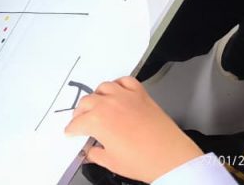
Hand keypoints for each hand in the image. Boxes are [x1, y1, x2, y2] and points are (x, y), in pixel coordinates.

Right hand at [65, 77, 203, 182]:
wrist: (172, 158)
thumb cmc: (144, 161)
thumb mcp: (111, 162)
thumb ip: (95, 154)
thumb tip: (90, 151)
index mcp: (97, 121)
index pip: (76, 123)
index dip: (72, 130)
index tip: (72, 132)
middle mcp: (109, 104)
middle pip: (86, 102)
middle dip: (80, 113)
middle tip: (82, 121)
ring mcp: (125, 97)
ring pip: (103, 88)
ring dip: (97, 96)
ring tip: (97, 105)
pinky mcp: (141, 95)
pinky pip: (125, 81)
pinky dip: (118, 84)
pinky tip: (117, 92)